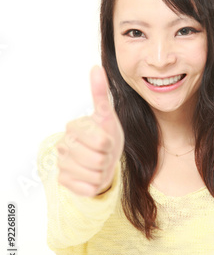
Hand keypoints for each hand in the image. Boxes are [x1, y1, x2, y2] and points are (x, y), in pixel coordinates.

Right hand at [56, 65, 124, 196]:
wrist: (103, 158)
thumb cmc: (106, 135)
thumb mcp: (107, 115)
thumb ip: (101, 93)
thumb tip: (96, 67)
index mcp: (74, 127)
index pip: (102, 142)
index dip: (110, 143)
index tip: (106, 139)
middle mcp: (63, 144)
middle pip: (97, 159)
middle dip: (107, 158)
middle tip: (104, 153)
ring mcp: (61, 163)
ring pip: (93, 174)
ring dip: (102, 171)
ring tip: (98, 163)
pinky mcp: (63, 180)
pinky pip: (87, 188)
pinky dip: (95, 185)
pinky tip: (91, 176)